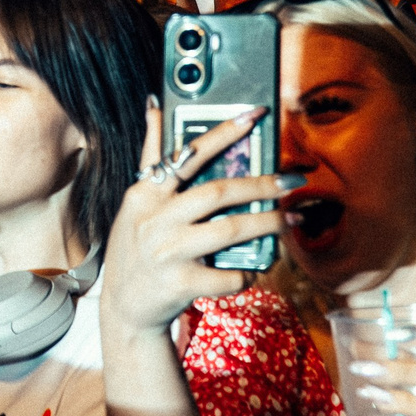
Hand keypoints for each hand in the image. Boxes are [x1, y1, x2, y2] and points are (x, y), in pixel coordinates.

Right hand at [100, 103, 289, 333]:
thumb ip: (151, 160)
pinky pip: (228, 275)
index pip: (189, 155)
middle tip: (291, 181)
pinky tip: (255, 269)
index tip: (253, 116)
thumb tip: (154, 105)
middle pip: (218, 193)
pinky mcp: (181, 284)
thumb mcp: (135, 203)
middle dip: (261, 184)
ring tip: (289, 220)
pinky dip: (247, 273)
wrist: (124, 310)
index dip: (223, 133)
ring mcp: (168, 252)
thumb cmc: (136, 249)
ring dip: (266, 223)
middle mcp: (155, 219)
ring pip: (229, 230)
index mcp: (145, 193)